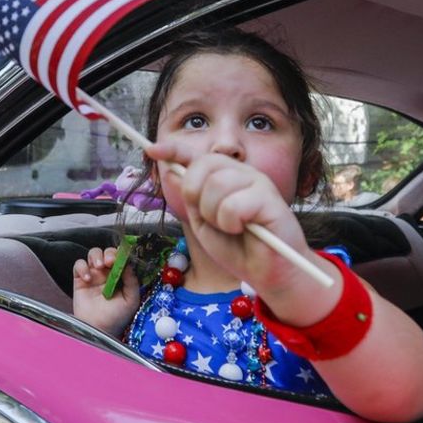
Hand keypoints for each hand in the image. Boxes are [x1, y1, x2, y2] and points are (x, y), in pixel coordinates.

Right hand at [73, 247, 140, 337]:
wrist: (99, 329)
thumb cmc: (116, 318)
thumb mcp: (131, 300)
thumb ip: (132, 282)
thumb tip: (128, 264)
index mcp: (121, 276)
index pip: (121, 258)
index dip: (121, 254)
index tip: (121, 258)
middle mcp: (107, 273)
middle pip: (107, 252)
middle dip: (109, 253)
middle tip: (110, 261)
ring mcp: (93, 275)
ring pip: (93, 254)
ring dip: (96, 256)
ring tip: (98, 267)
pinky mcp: (79, 279)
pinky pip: (78, 265)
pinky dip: (82, 267)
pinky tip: (87, 278)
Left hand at [147, 142, 311, 293]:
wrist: (267, 272)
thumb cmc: (238, 248)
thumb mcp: (204, 223)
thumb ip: (191, 198)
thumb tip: (172, 172)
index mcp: (225, 177)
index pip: (197, 156)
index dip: (175, 151)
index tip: (152, 150)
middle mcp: (242, 173)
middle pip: (202, 166)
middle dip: (195, 196)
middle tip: (211, 219)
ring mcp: (257, 182)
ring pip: (215, 185)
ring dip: (214, 215)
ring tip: (230, 227)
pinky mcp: (269, 197)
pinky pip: (231, 205)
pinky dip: (230, 223)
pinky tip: (243, 229)